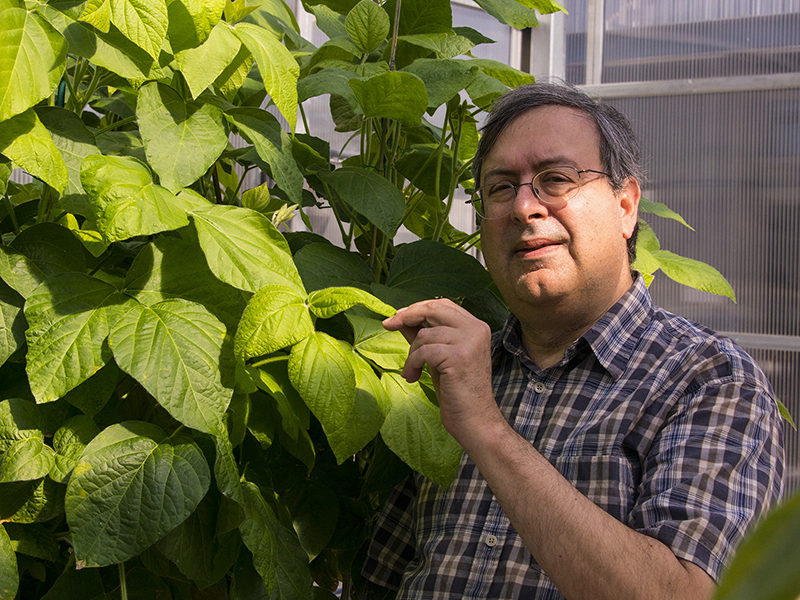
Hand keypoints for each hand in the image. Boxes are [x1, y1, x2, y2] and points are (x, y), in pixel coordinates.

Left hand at [382, 299, 499, 440]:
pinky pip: (423, 351)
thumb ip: (423, 336)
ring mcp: (469, 341)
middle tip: (389, 326)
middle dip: (407, 316)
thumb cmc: (457, 390)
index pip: (443, 304)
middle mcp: (475, 329)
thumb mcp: (438, 357)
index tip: (397, 317)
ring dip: (411, 354)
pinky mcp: (459, 356)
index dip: (417, 308)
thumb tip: (399, 319)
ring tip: (412, 372)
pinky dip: (412, 364)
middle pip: (433, 309)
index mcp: (475, 327)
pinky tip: (413, 377)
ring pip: (424, 334)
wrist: (474, 419)